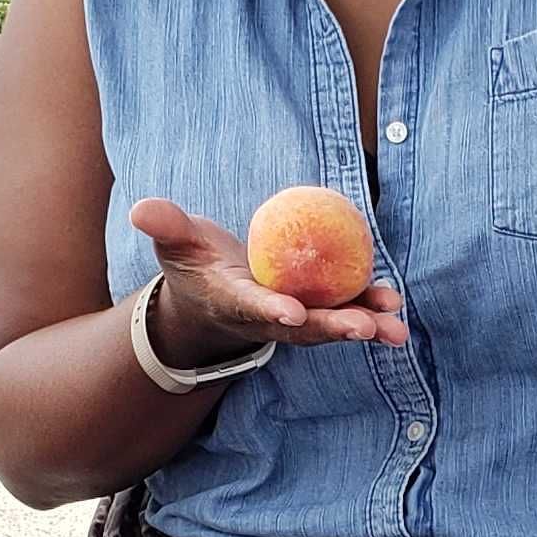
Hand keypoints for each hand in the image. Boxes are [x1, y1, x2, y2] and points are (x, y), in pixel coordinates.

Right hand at [130, 199, 410, 361]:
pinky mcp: (313, 308)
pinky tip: (394, 304)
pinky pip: (343, 309)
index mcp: (232, 302)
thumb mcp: (176, 243)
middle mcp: (267, 318)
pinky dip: (369, 310)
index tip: (292, 312)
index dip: (271, 310)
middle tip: (364, 327)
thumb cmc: (194, 267)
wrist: (210, 301)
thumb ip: (166, 226)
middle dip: (333, 328)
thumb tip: (141, 209)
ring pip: (329, 324)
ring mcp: (293, 317)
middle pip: (302, 328)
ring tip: (393, 326)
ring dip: (362, 326)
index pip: (251, 307)